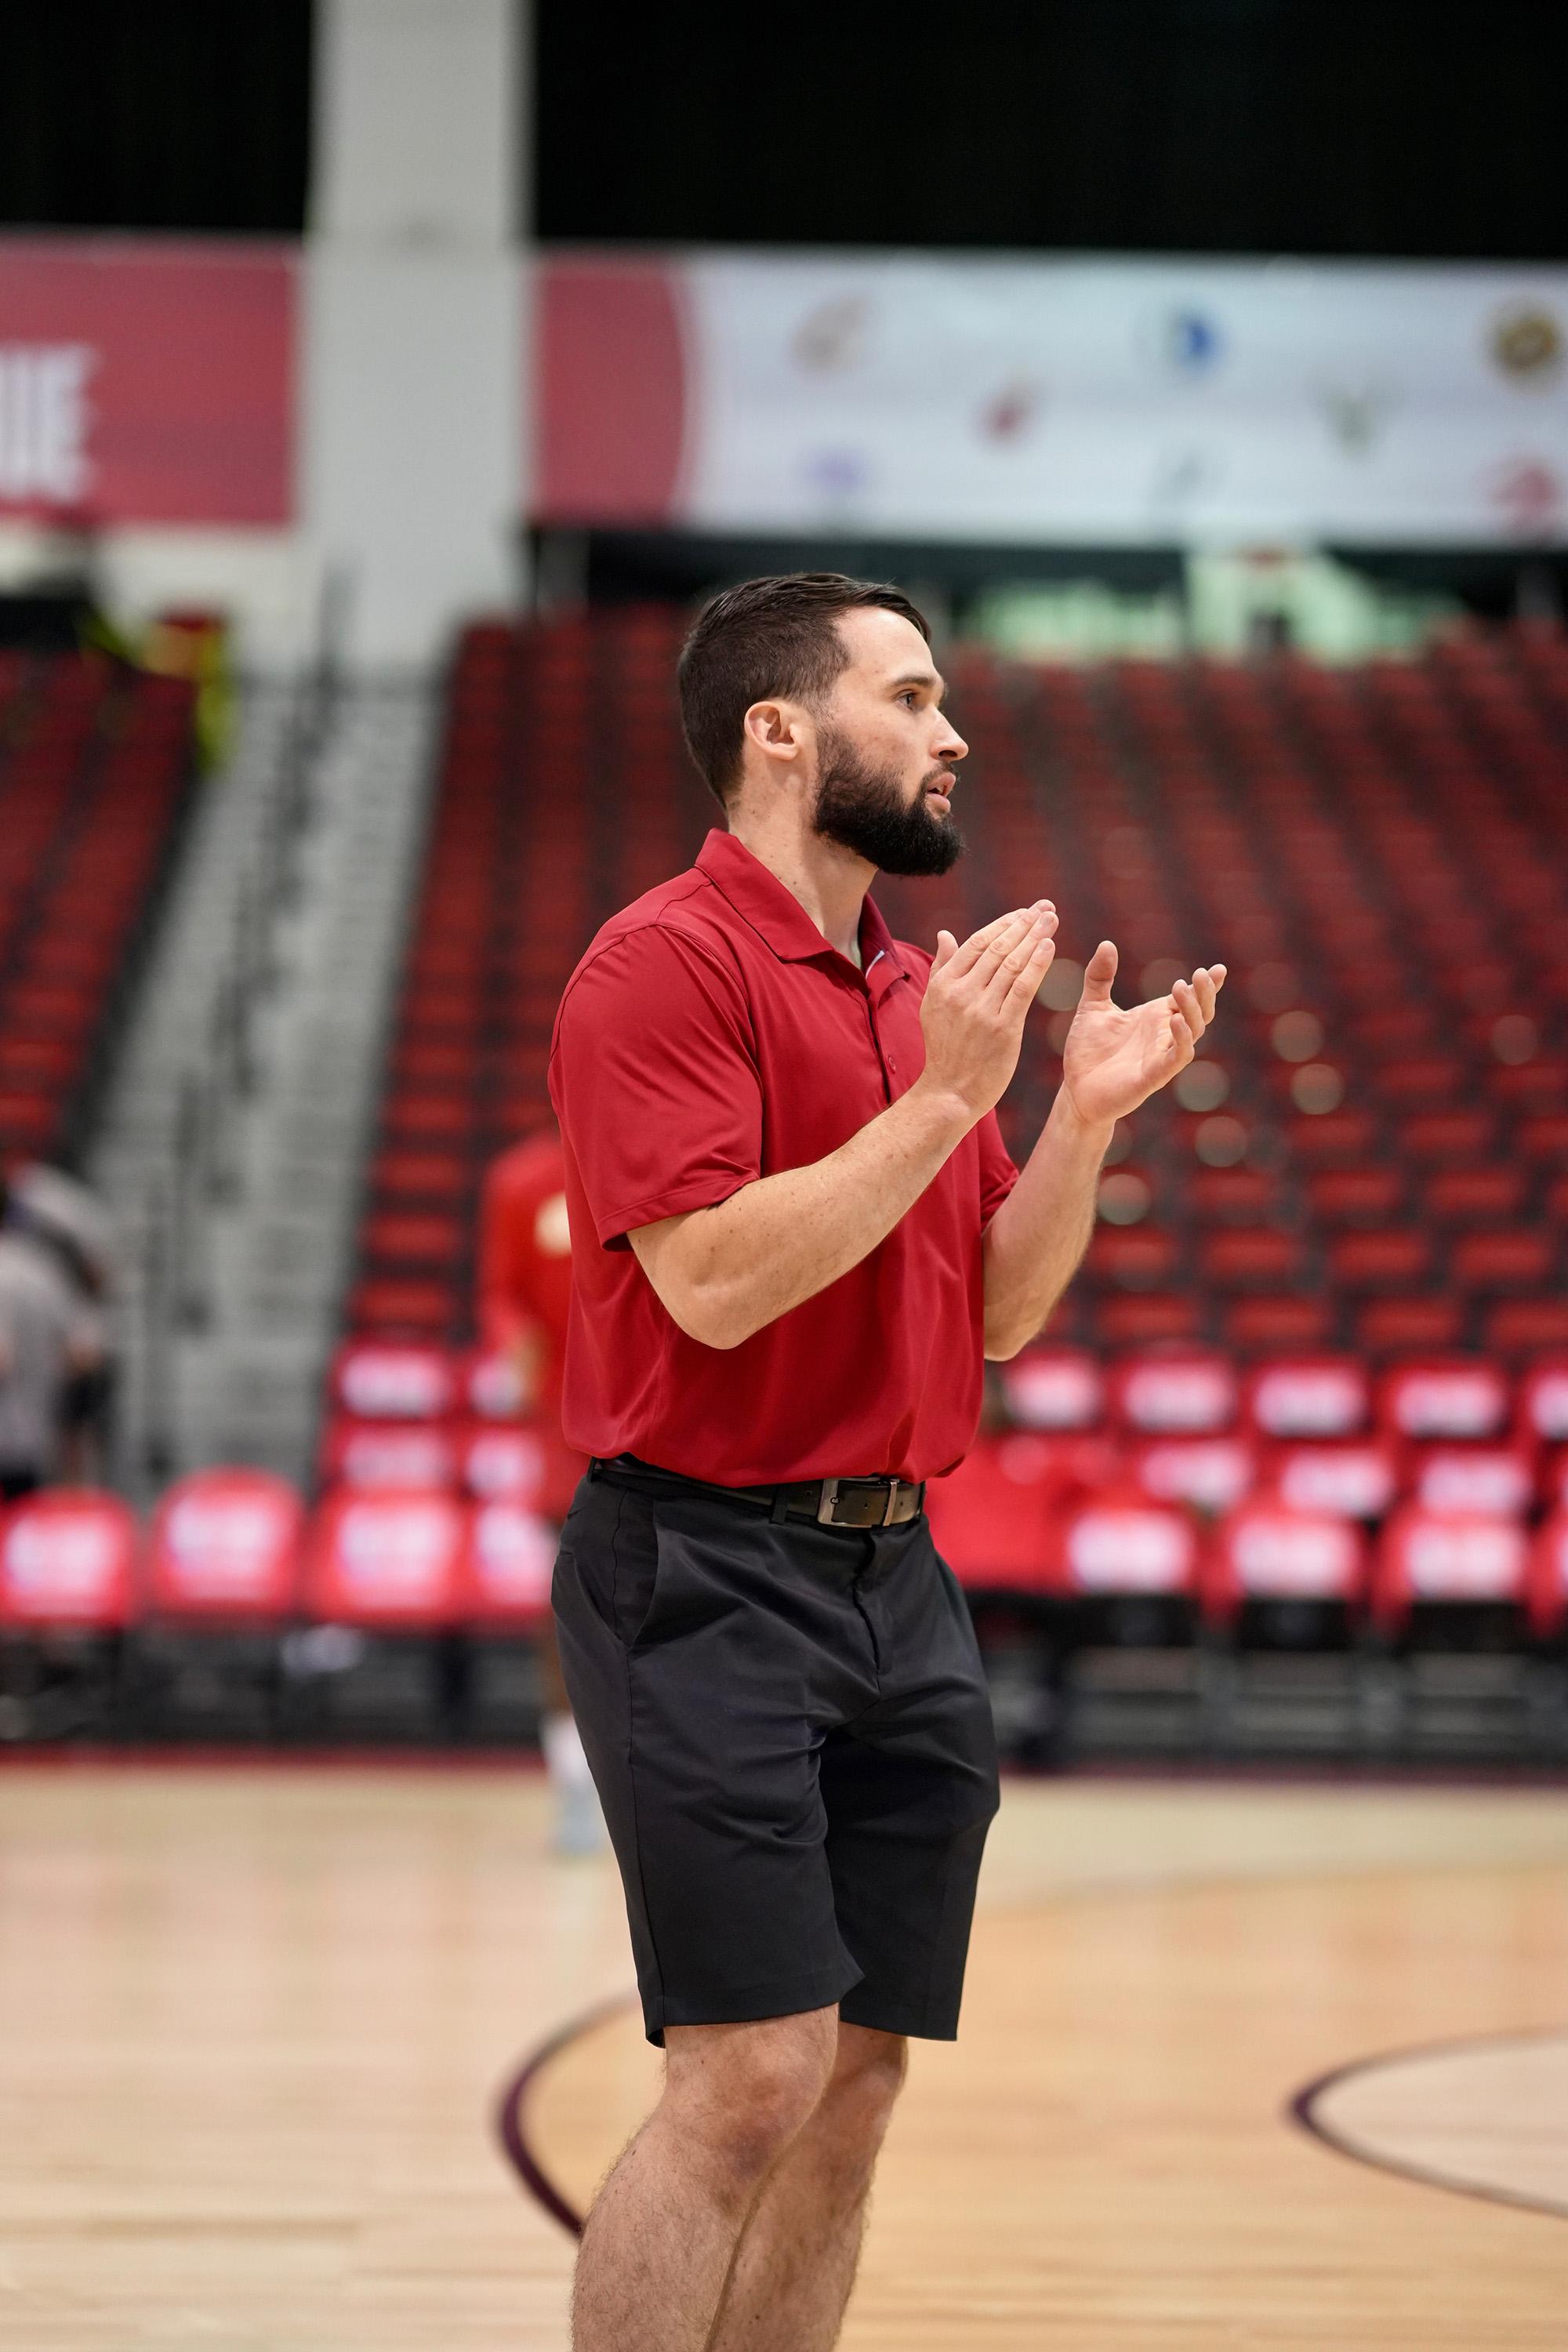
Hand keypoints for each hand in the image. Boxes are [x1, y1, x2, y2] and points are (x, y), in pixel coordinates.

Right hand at [918, 901, 1057, 1119]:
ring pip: (1012, 964)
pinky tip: (1049, 947)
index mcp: (944, 985)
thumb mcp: (933, 1006)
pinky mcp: (1002, 1028)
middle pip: (997, 949)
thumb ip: (942, 968)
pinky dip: (1036, 965)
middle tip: (1045, 907)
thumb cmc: (945, 1050)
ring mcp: (981, 1010)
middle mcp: (961, 993)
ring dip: (1035, 938)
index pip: (977, 943)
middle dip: (1024, 924)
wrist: (949, 1092)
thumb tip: (946, 934)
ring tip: (1051, 919)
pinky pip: (1022, 989)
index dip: (1004, 924)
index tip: (1024, 912)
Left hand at [1060, 943, 1225, 1129]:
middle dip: (1204, 994)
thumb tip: (1106, 943)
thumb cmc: (1088, 1052)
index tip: (1218, 969)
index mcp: (1155, 1018)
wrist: (1076, 1090)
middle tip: (1202, 974)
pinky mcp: (1153, 1077)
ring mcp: (1161, 1056)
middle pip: (1198, 1013)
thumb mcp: (1092, 1007)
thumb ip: (1100, 977)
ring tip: (1182, 989)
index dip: (1206, 985)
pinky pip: (1175, 1058)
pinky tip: (1175, 1022)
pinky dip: (1181, 1040)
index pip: (1187, 998)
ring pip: (1192, 1033)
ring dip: (1191, 1011)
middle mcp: (1163, 1036)